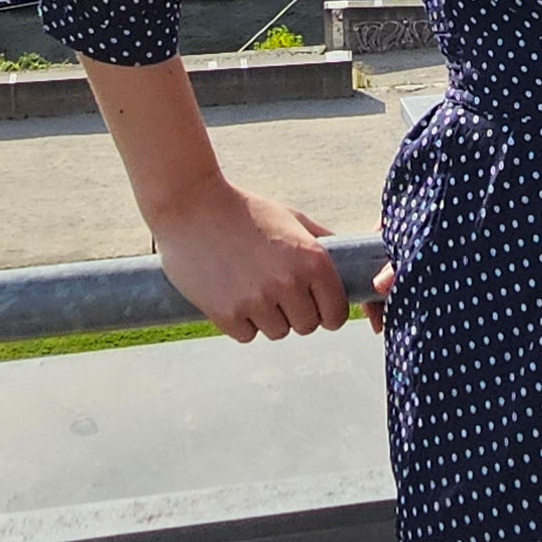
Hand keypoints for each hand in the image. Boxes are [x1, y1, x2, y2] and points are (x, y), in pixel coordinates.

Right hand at [148, 180, 349, 341]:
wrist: (191, 206)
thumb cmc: (244, 210)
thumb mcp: (291, 218)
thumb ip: (322, 241)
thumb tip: (350, 260)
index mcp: (312, 261)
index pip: (336, 314)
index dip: (327, 313)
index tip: (316, 307)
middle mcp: (289, 284)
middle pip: (307, 326)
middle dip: (296, 314)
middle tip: (277, 292)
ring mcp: (257, 302)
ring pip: (278, 333)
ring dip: (268, 318)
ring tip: (251, 288)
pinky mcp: (227, 314)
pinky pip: (247, 335)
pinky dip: (241, 322)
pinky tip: (232, 294)